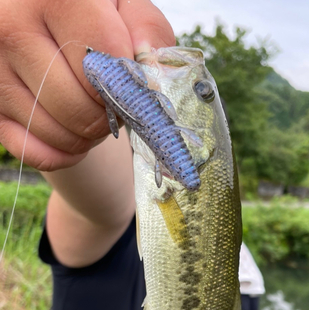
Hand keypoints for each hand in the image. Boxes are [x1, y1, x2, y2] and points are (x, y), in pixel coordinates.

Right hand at [0, 0, 173, 170]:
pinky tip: (72, 133)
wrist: (42, 28)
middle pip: (83, 109)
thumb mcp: (124, 9)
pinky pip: (39, 154)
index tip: (130, 85)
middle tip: (111, 102)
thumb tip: (152, 75)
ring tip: (91, 111)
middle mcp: (10, 28)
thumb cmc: (92, 19)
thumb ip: (147, 33)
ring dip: (89, 136)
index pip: (106, 68)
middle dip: (108, 117)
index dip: (128, 89)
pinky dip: (66, 154)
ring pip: (62, 136)